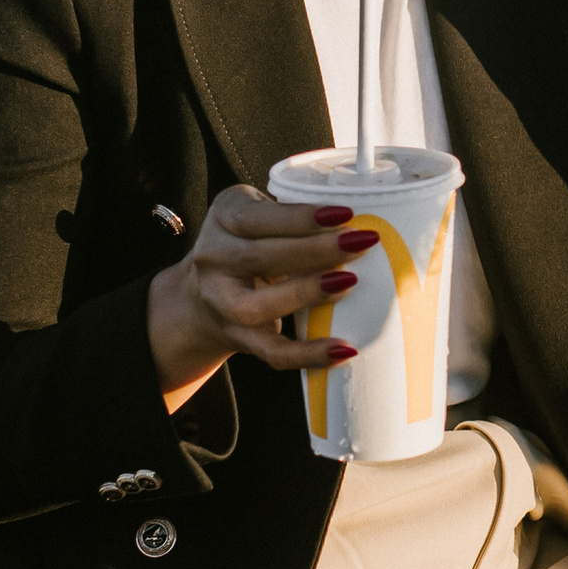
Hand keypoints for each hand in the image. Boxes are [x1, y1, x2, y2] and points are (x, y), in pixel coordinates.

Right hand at [146, 186, 369, 412]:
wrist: (204, 292)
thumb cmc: (251, 242)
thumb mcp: (260, 215)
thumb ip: (293, 215)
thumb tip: (363, 220)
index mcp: (223, 219)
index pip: (258, 218)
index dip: (301, 217)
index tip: (345, 214)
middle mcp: (213, 260)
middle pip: (259, 258)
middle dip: (313, 251)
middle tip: (360, 244)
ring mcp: (221, 303)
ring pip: (256, 306)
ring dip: (305, 294)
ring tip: (349, 283)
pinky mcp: (239, 337)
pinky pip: (272, 352)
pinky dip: (308, 353)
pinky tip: (344, 348)